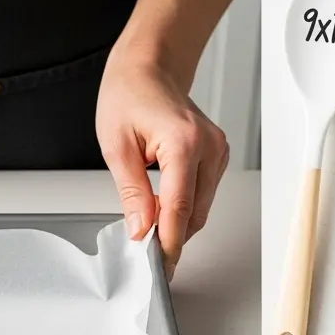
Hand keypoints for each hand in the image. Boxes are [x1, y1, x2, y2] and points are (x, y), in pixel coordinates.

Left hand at [96, 49, 229, 279]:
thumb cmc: (129, 96)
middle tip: (146, 251)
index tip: (160, 265)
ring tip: (150, 222)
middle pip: (195, 212)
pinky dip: (185, 206)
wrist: (149, 69)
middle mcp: (209, 147)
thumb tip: (142, 229)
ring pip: (201, 207)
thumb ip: (132, 193)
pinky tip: (164, 203)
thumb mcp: (116, 147)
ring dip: (178, 221)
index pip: (179, 207)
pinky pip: (203, 194)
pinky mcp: (218, 156)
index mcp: (183, 142)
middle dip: (172, 235)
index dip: (169, 241)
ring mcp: (218, 151)